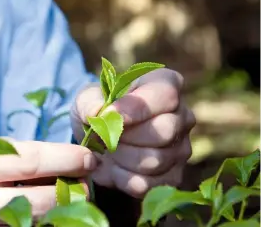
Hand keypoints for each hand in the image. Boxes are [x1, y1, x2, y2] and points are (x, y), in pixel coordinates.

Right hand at [0, 140, 96, 225]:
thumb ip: (26, 156)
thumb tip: (71, 160)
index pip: (33, 161)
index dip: (67, 159)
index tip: (89, 158)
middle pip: (39, 199)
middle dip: (71, 191)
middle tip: (86, 183)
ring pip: (36, 221)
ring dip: (62, 209)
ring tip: (73, 196)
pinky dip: (47, 219)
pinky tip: (55, 209)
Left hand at [71, 68, 195, 198]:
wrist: (99, 138)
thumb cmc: (99, 110)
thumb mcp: (87, 98)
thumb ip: (89, 100)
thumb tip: (98, 112)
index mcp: (165, 85)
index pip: (165, 94)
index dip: (135, 108)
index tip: (108, 115)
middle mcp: (182, 115)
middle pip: (164, 130)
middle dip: (125, 136)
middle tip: (105, 135)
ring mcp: (181, 148)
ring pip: (155, 160)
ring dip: (122, 157)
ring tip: (109, 148)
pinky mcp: (173, 176)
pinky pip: (149, 184)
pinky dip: (124, 178)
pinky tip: (116, 166)